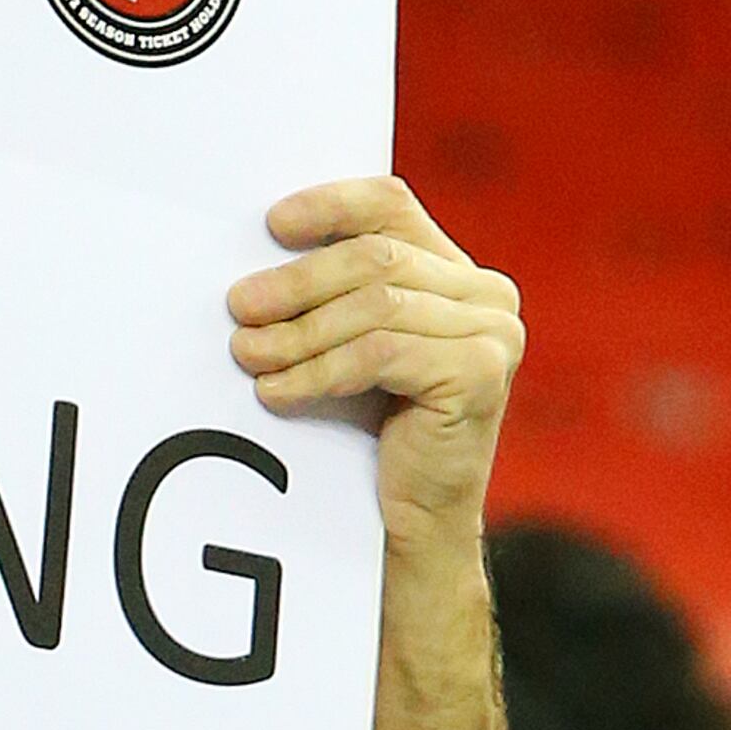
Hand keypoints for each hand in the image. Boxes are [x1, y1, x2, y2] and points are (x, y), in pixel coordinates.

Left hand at [224, 176, 522, 551]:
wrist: (414, 524)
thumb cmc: (375, 435)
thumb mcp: (355, 349)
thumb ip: (338, 296)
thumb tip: (257, 261)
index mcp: (459, 275)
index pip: (393, 206)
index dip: (331, 205)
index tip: (271, 224)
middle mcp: (488, 295)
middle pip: (376, 258)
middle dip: (296, 283)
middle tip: (238, 307)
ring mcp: (492, 334)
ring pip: (375, 306)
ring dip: (299, 331)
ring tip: (248, 354)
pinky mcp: (478, 374)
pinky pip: (380, 353)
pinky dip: (320, 370)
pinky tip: (277, 392)